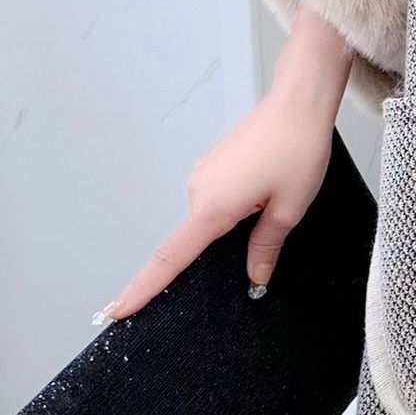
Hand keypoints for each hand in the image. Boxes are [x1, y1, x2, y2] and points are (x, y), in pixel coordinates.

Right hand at [93, 12, 350, 324]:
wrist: (298, 103)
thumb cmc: (297, 149)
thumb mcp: (289, 208)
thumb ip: (266, 246)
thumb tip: (254, 276)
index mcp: (212, 206)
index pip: (170, 258)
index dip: (144, 288)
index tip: (117, 311)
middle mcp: (198, 189)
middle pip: (200, 238)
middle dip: (229, 242)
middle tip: (269, 218)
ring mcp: (202, 174)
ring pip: (213, 216)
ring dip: (239, 217)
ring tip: (277, 192)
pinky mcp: (212, 164)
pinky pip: (218, 197)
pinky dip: (236, 203)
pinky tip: (266, 186)